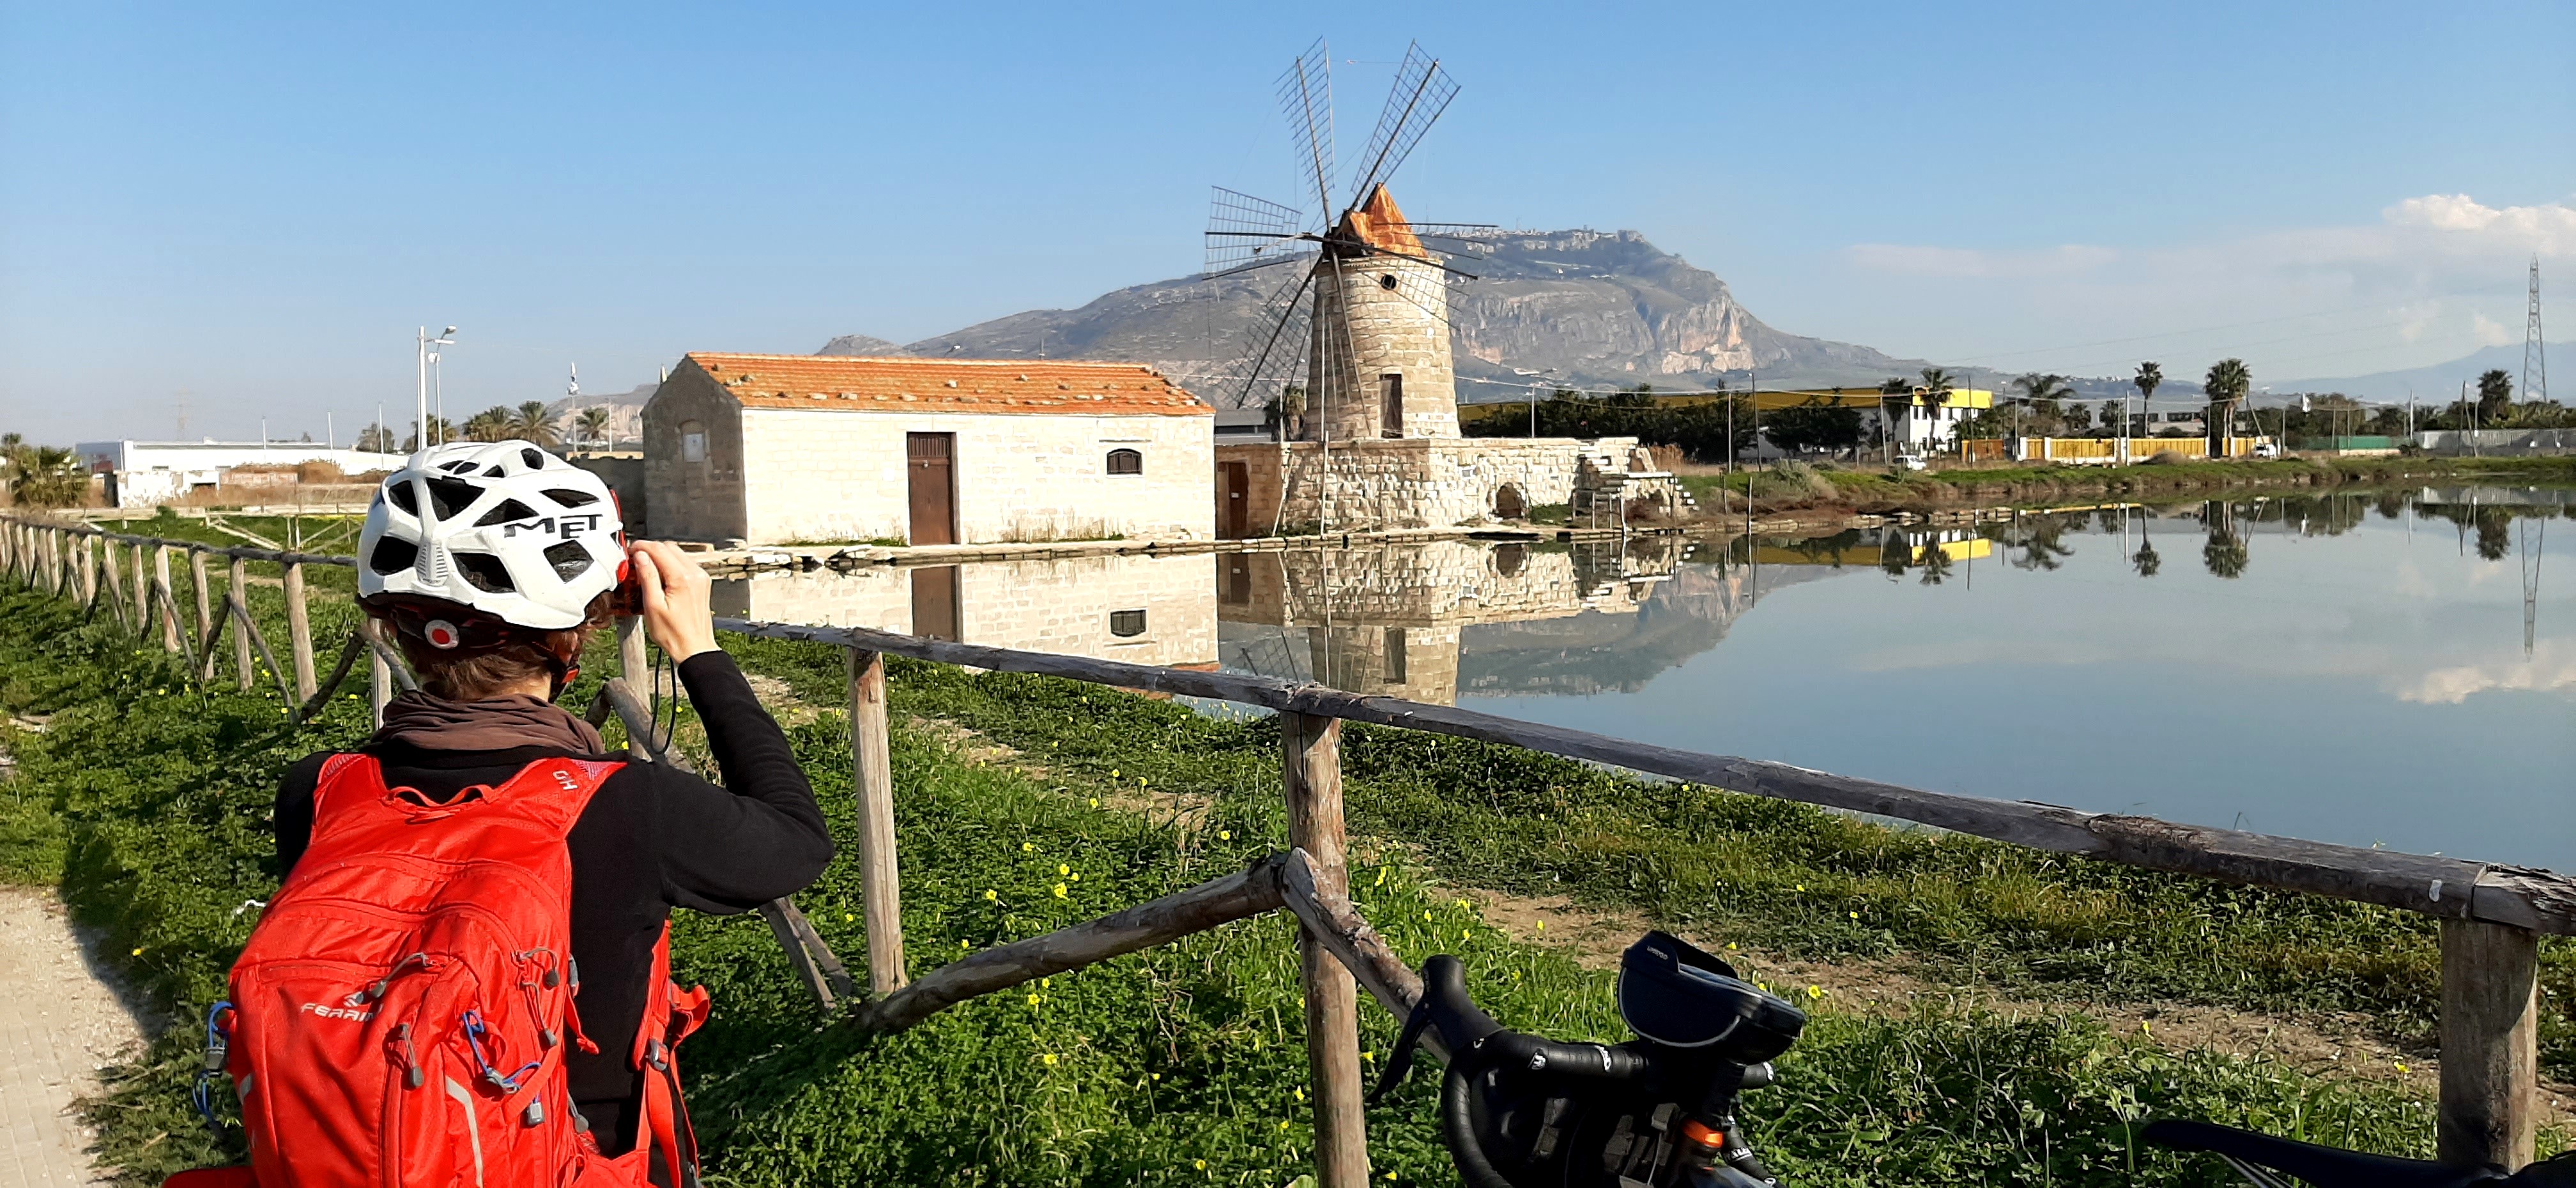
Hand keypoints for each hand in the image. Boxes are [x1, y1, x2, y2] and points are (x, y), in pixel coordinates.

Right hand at [627, 541, 718, 660]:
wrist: (694, 648)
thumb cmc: (674, 634)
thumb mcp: (653, 605)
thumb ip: (647, 577)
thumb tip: (640, 557)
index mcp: (682, 578)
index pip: (659, 549)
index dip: (641, 547)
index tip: (630, 551)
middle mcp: (695, 574)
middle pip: (669, 547)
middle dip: (650, 550)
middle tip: (635, 560)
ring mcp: (700, 578)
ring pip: (677, 554)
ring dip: (660, 556)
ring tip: (646, 569)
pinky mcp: (701, 583)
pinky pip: (684, 564)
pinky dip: (670, 565)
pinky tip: (660, 577)